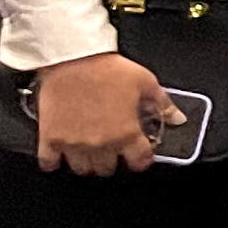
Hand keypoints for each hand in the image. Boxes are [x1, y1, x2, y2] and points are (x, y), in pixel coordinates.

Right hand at [34, 51, 173, 175]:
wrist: (72, 58)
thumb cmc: (107, 68)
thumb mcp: (145, 82)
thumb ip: (163, 104)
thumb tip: (178, 118)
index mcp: (126, 133)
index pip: (139, 162)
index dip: (141, 158)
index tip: (138, 153)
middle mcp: (101, 143)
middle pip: (108, 169)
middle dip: (112, 160)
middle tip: (111, 147)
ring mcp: (74, 144)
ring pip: (82, 169)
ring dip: (86, 162)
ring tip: (88, 149)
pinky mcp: (50, 138)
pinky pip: (49, 163)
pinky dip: (54, 160)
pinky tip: (60, 152)